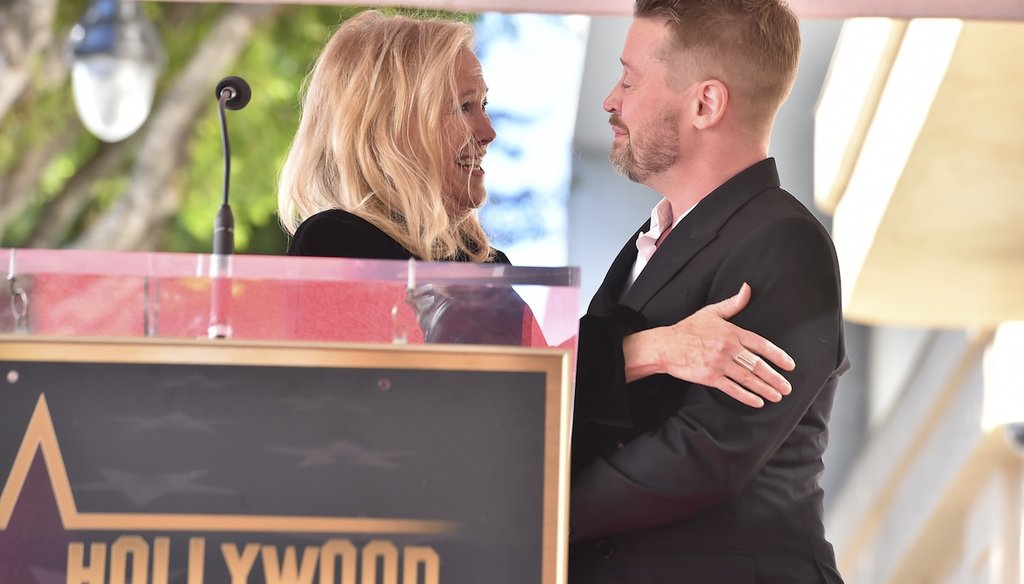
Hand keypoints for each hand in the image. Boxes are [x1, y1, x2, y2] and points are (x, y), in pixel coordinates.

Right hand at [622, 283, 794, 407]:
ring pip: (747, 378)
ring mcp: (719, 364)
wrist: (665, 346)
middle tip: (787, 387)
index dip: (778, 356)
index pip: (761, 345)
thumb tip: (747, 288)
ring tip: (777, 396)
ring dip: (765, 389)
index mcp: (731, 332)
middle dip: (775, 378)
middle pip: (757, 365)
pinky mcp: (709, 377)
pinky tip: (757, 402)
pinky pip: (732, 389)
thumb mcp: (711, 312)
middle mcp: (727, 348)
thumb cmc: (688, 329)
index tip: (789, 365)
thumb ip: (733, 303)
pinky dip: (746, 396)